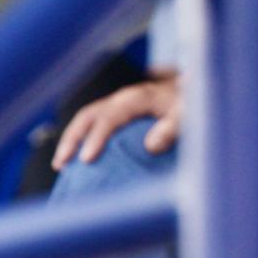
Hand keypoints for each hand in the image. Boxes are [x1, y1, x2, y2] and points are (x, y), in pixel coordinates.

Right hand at [52, 77, 182, 168]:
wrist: (197, 92)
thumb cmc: (193, 106)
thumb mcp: (188, 117)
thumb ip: (172, 129)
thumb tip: (150, 146)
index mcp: (137, 98)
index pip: (109, 117)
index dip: (96, 138)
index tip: (86, 160)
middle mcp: (122, 98)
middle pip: (88, 115)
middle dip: (72, 139)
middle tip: (61, 164)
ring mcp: (119, 104)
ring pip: (87, 119)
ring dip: (71, 140)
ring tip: (61, 165)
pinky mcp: (120, 112)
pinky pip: (94, 124)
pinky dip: (82, 139)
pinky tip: (78, 159)